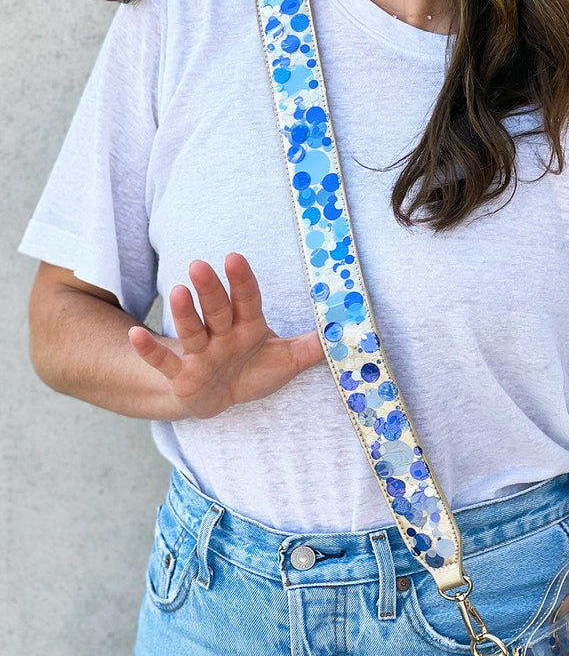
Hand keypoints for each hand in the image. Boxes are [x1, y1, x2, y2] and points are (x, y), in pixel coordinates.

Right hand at [128, 253, 324, 419]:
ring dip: (185, 312)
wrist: (219, 397)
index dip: (243, 282)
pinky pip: (164, 363)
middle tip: (201, 265)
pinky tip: (135, 334)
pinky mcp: (182, 376)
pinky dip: (149, 351)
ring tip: (178, 291)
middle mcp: (222, 335)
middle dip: (212, 290)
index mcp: (248, 327)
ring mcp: (200, 354)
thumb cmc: (252, 372)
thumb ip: (313, 347)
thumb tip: (347, 332)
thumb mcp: (287, 362)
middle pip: (218, 310)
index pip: (247, 301)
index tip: (236, 258)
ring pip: (192, 330)